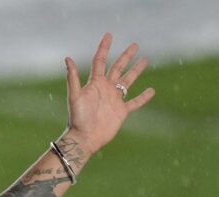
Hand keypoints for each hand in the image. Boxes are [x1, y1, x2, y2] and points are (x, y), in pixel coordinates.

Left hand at [64, 33, 154, 155]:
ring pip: (127, 81)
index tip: (109, 35)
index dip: (104, 48)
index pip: (100, 61)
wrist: (85, 138)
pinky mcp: (122, 111)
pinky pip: (135, 102)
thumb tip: (67, 58)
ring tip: (145, 60)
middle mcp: (105, 89)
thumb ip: (73, 78)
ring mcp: (114, 99)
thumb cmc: (78, 118)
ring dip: (136, 71)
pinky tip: (152, 90)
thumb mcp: (74, 96)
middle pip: (117, 68)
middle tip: (135, 45)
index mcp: (95, 84)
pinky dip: (144, 97)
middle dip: (125, 56)